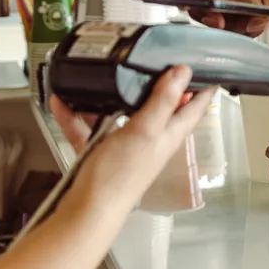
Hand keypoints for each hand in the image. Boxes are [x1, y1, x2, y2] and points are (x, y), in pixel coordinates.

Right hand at [50, 67, 213, 210]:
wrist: (86, 211)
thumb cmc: (120, 175)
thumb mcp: (145, 130)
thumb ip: (163, 101)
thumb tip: (183, 72)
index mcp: (169, 134)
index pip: (194, 107)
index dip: (203, 86)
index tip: (206, 64)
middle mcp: (150, 138)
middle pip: (158, 106)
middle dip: (153, 83)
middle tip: (149, 57)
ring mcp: (125, 145)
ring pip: (119, 113)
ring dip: (107, 96)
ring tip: (100, 75)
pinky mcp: (100, 152)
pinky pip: (89, 127)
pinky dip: (76, 115)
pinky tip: (62, 102)